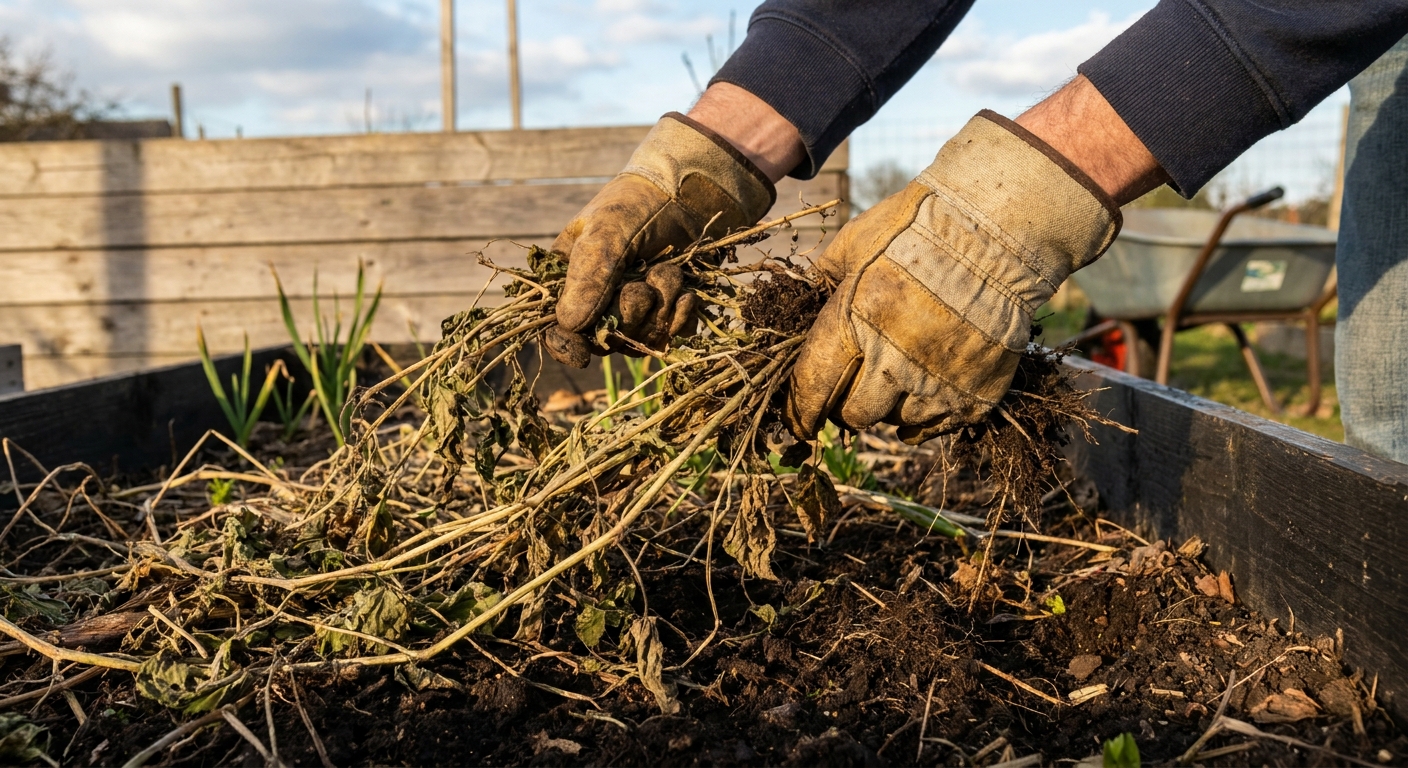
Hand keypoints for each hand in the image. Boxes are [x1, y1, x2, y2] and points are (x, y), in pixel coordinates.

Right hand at [544, 111, 774, 366]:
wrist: (692, 193)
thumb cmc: (638, 204)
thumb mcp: (606, 233)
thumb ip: (588, 276)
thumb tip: (569, 324)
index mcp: (569, 280)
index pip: (558, 328)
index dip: (566, 345)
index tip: (583, 354)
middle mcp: (601, 301)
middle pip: (606, 340)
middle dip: (630, 310)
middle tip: (642, 278)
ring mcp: (637, 310)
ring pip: (642, 338)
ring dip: (660, 305)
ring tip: (668, 270)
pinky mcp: (669, 312)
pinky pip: (674, 335)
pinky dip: (682, 314)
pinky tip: (686, 289)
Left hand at [784, 110, 1121, 443]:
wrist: (999, 227)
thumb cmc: (921, 226)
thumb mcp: (857, 240)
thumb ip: (824, 275)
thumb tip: (801, 298)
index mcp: (855, 320)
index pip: (814, 387)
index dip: (801, 410)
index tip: (800, 419)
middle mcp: (893, 358)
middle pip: (854, 415)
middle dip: (845, 407)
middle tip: (851, 391)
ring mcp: (937, 378)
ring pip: (894, 423)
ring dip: (887, 407)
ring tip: (894, 380)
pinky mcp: (975, 391)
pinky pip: (934, 428)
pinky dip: (922, 419)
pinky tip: (919, 398)